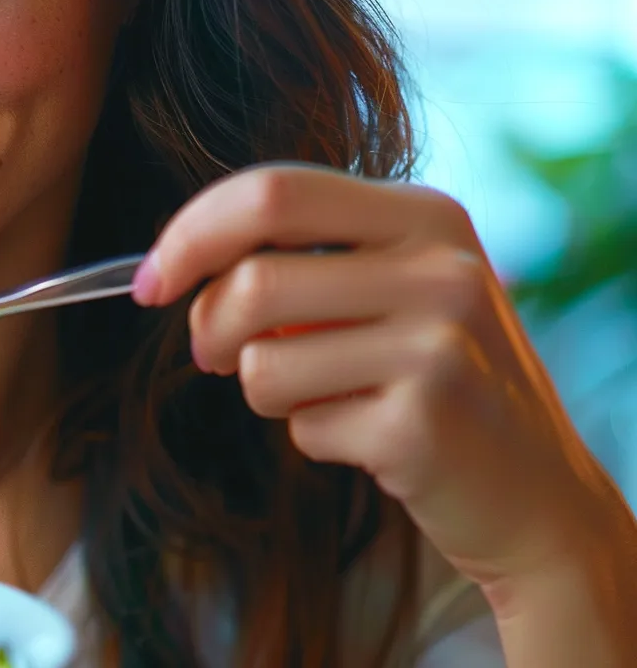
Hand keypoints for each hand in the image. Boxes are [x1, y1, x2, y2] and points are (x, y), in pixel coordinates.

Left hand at [131, 163, 633, 590]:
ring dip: (264, 390)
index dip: (191, 234)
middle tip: (214, 355)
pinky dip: (311, 439)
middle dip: (207, 327)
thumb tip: (175, 263)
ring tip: (323, 398)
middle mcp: (442, 269)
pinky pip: (301, 427)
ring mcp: (439, 346)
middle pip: (253, 281)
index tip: (150, 281)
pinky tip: (369, 438)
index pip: (273, 192)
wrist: (533, 492)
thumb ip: (304, 259)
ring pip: (261, 361)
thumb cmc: (432, 380)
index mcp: (426, 215)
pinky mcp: (423, 423)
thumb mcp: (391, 290)